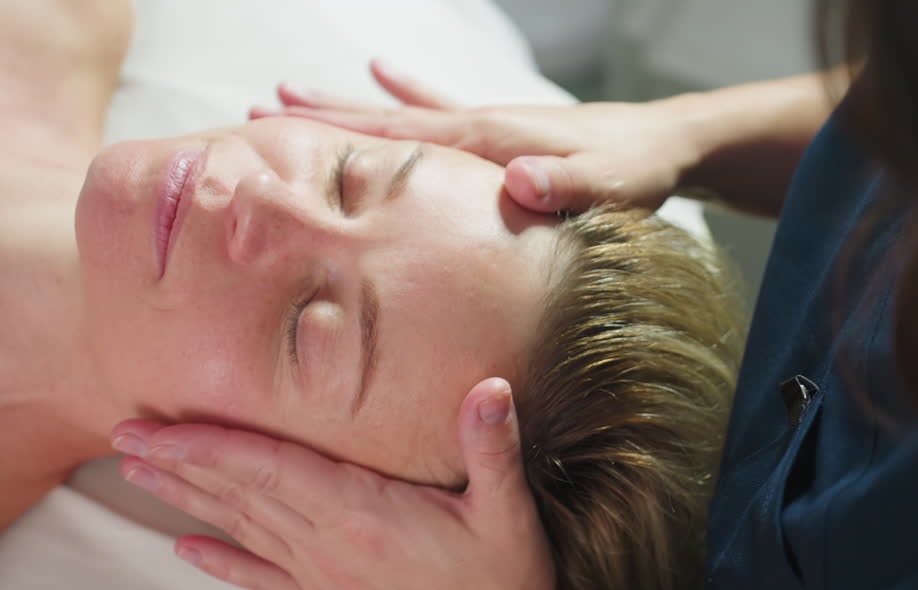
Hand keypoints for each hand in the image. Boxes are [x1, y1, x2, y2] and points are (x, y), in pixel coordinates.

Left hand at [109, 379, 604, 589]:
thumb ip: (493, 447)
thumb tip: (492, 386)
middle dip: (177, 461)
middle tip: (122, 433)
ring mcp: (322, 577)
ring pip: (241, 528)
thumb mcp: (509, 514)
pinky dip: (220, 561)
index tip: (159, 425)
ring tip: (136, 472)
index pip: (269, 468)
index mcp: (362, 514)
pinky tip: (184, 551)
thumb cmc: (503, 588)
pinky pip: (261, 577)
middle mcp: (328, 545)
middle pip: (238, 494)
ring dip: (186, 498)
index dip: (210, 444)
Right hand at [252, 58, 700, 213]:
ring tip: (286, 90)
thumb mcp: (609, 190)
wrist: (666, 144)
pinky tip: (381, 70)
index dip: (336, 134)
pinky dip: (405, 90)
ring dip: (344, 104)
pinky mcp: (499, 128)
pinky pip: (438, 107)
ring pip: (397, 111)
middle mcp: (475, 124)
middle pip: (380, 117)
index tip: (274, 129)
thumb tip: (517, 184)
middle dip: (317, 116)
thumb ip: (566, 187)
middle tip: (251, 109)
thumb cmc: (637, 175)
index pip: (397, 136)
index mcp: (487, 142)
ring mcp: (484, 122)